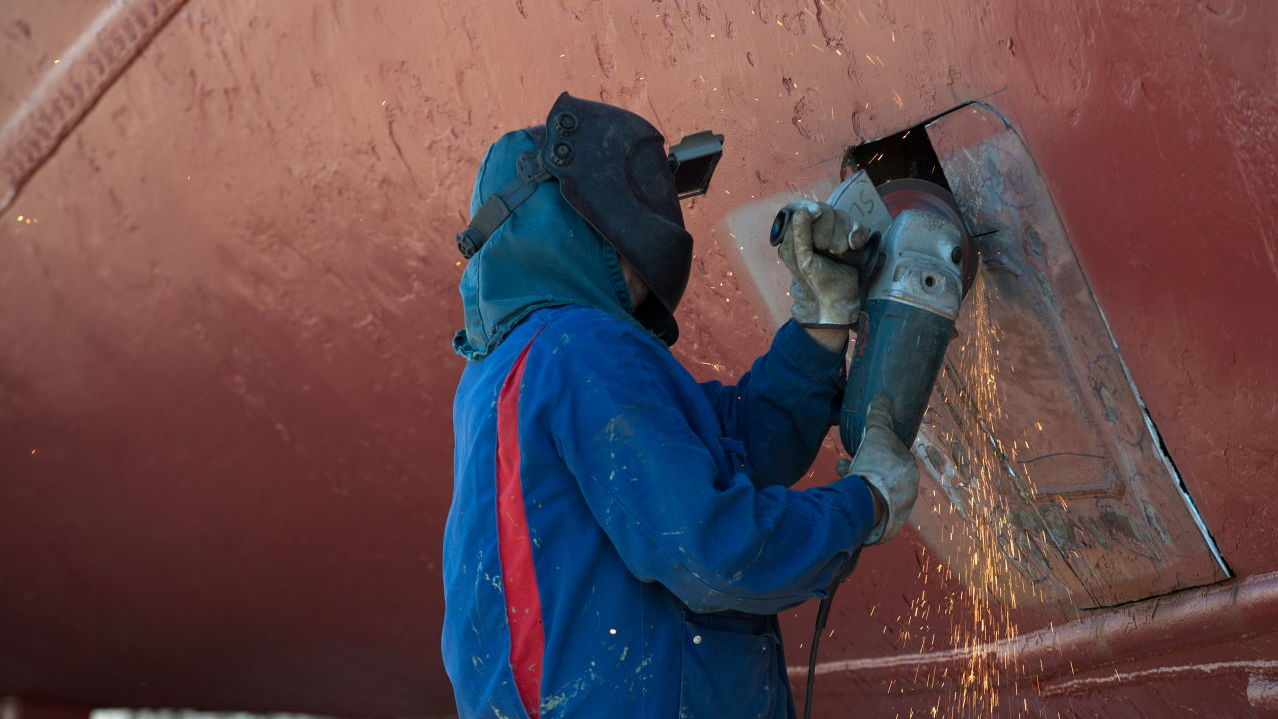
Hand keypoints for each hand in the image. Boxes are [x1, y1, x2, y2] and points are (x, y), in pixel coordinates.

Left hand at [776, 199, 862, 328]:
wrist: (838, 300)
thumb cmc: (815, 281)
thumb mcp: (802, 258)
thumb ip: (799, 233)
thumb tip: (805, 210)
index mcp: (797, 234)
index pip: (801, 206)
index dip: (809, 207)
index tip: (816, 213)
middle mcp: (815, 230)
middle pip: (824, 209)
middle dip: (827, 229)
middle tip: (826, 249)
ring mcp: (834, 234)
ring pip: (842, 216)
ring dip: (842, 234)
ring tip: (840, 253)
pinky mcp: (851, 239)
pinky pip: (857, 226)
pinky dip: (857, 235)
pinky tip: (854, 248)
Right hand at [839, 395, 918, 543]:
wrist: (866, 506)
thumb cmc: (875, 468)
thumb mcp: (877, 436)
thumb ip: (879, 418)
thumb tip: (881, 398)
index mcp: (910, 473)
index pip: (896, 456)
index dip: (878, 448)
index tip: (864, 446)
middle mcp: (906, 493)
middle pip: (882, 474)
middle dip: (864, 465)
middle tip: (849, 463)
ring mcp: (894, 511)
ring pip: (873, 490)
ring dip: (856, 480)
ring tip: (841, 475)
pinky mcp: (880, 525)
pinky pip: (866, 505)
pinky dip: (855, 497)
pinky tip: (843, 493)